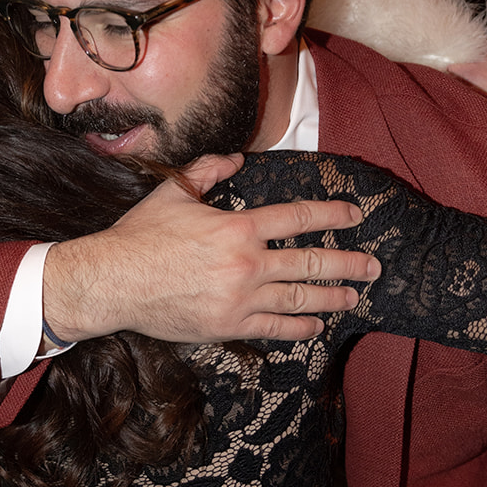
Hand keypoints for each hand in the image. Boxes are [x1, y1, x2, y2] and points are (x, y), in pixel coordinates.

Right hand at [42, 152, 379, 343]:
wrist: (113, 282)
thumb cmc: (141, 236)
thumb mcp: (173, 193)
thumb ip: (208, 171)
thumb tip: (235, 158)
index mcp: (238, 226)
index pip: (298, 217)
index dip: (331, 214)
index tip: (355, 215)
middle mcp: (247, 263)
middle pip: (312, 262)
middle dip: (348, 263)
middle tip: (373, 266)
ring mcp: (241, 298)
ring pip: (300, 298)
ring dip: (333, 297)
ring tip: (354, 296)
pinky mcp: (229, 325)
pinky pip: (275, 328)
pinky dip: (300, 326)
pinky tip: (317, 325)